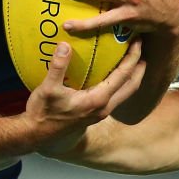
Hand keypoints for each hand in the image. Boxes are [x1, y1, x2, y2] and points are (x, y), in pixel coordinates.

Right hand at [25, 40, 145, 147]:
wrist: (37, 136)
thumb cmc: (42, 113)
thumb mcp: (48, 89)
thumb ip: (58, 66)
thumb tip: (65, 45)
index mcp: (97, 100)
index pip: (122, 76)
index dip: (132, 57)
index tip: (138, 41)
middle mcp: (104, 107)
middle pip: (131, 85)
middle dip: (139, 67)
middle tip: (141, 48)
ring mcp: (101, 113)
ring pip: (126, 93)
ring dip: (133, 76)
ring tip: (134, 59)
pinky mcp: (96, 114)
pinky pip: (117, 96)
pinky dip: (122, 83)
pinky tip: (114, 74)